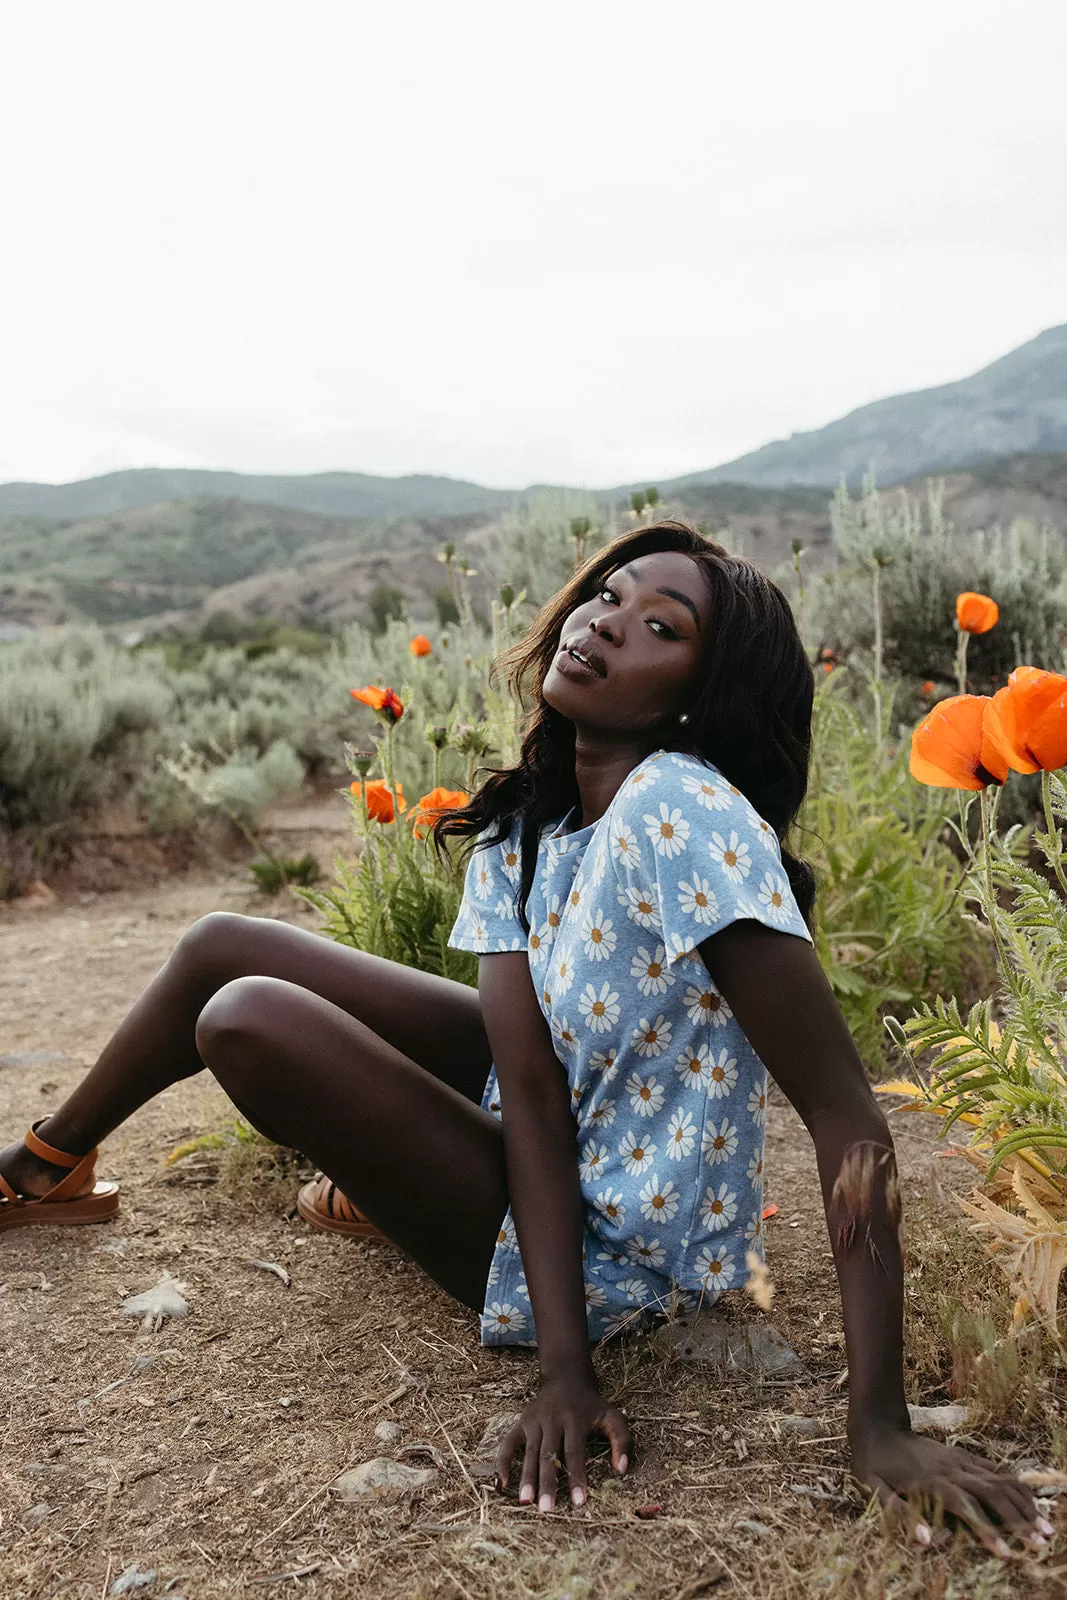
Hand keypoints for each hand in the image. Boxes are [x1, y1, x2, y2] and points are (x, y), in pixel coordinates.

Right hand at [496, 1375, 629, 1511]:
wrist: (566, 1378)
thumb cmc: (591, 1405)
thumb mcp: (612, 1416)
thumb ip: (622, 1441)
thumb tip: (621, 1470)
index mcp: (575, 1419)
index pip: (575, 1452)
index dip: (577, 1477)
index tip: (579, 1502)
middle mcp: (552, 1420)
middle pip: (549, 1454)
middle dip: (547, 1483)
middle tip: (546, 1509)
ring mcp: (534, 1421)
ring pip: (530, 1453)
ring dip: (526, 1477)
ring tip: (525, 1502)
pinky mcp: (521, 1423)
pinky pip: (509, 1443)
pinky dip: (502, 1462)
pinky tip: (501, 1484)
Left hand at [854, 1422, 1052, 1556]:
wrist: (878, 1427)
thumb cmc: (874, 1465)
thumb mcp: (874, 1490)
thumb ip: (900, 1514)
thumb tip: (925, 1540)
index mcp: (931, 1482)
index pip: (966, 1508)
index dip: (987, 1530)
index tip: (1006, 1552)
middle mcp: (952, 1470)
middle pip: (992, 1493)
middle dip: (1018, 1519)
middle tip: (1039, 1542)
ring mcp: (960, 1460)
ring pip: (1000, 1479)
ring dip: (1024, 1503)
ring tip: (1045, 1526)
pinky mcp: (963, 1454)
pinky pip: (995, 1468)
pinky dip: (1016, 1484)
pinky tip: (1030, 1500)